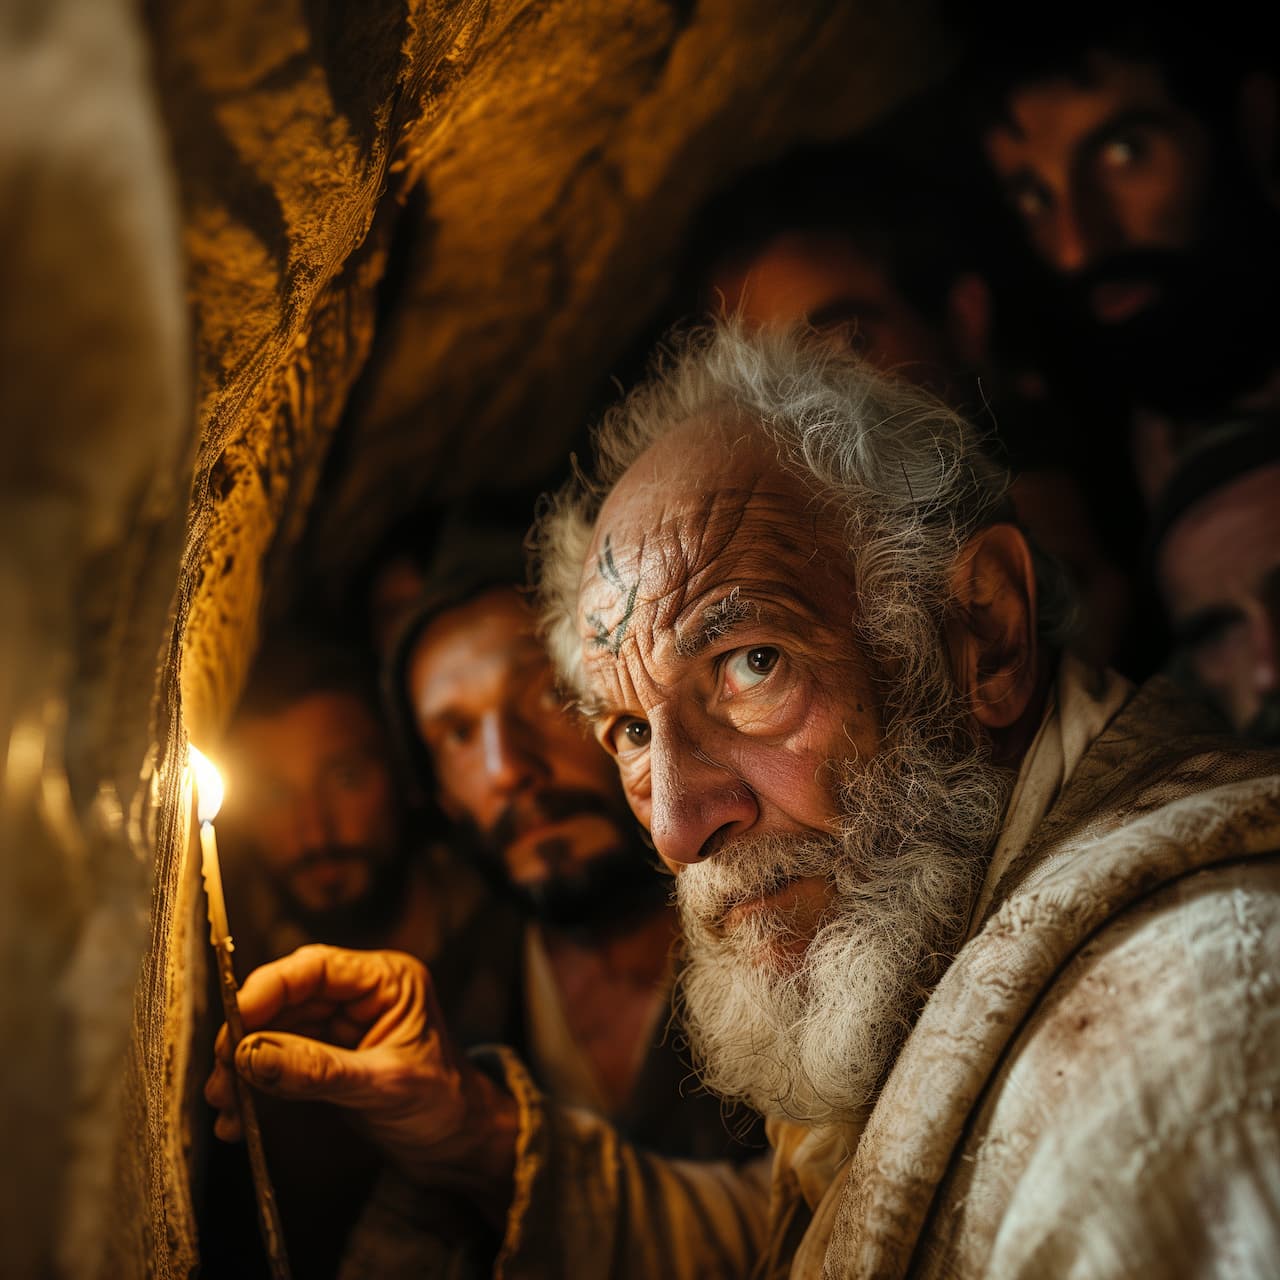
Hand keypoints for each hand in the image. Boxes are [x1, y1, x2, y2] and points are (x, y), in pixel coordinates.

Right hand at [204, 945, 516, 1217]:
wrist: (464, 1148)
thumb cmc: (445, 1105)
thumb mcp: (385, 1086)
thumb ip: (317, 1071)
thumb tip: (249, 1055)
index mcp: (386, 981)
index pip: (315, 968)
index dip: (267, 991)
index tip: (232, 1026)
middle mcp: (360, 995)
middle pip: (286, 1000)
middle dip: (246, 1037)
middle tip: (218, 1076)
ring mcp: (341, 1028)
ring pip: (275, 1033)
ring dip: (243, 1068)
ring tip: (222, 1103)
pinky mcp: (326, 1061)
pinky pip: (279, 1064)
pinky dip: (255, 1088)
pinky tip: (237, 1117)